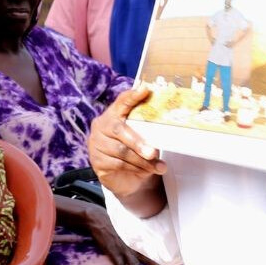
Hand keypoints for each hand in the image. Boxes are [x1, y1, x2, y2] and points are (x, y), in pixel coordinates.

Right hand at [78, 204, 169, 264]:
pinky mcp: (113, 251)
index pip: (153, 251)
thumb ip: (136, 238)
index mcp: (138, 241)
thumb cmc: (114, 225)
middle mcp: (133, 246)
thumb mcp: (128, 230)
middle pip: (148, 259)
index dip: (163, 258)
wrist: (99, 219)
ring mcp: (123, 249)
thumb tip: (143, 244)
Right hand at [87, 86, 166, 201]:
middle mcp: (101, 126)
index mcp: (113, 114)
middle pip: (119, 130)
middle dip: (138, 143)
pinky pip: (118, 165)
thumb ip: (146, 125)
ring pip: (121, 152)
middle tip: (153, 152)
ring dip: (142, 161)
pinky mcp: (96, 161)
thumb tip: (169, 117)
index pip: (121, 102)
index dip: (132, 96)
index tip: (145, 89)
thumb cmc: (133, 149)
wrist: (122, 175)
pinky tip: (144, 171)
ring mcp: (96, 144)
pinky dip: (135, 169)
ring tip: (158, 167)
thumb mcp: (140, 134)